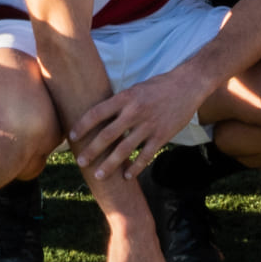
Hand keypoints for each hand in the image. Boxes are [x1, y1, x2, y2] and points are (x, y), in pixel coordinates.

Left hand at [69, 74, 200, 184]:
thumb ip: (120, 104)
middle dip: (91, 151)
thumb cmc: (159, 86)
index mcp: (125, 97)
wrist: (188, 85)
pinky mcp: (162, 135)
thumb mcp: (135, 89)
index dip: (82, 126)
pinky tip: (126, 176)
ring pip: (124, 150)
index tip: (72, 137)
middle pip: (107, 135)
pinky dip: (135, 168)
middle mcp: (135, 111)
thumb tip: (100, 118)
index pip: (97, 113)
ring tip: (99, 175)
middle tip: (80, 162)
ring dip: (110, 165)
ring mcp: (149, 125)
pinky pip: (145, 156)